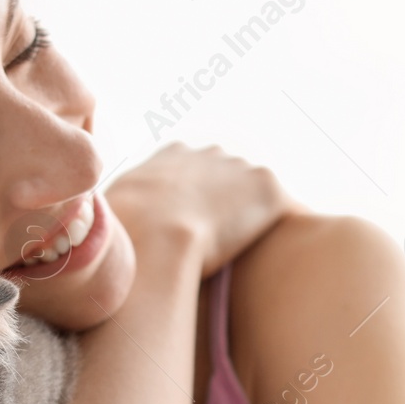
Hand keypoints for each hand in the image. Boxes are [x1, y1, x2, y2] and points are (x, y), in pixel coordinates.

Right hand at [105, 143, 300, 277]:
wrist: (150, 236)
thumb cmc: (122, 236)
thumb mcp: (110, 219)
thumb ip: (122, 219)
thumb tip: (101, 244)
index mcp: (171, 155)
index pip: (194, 172)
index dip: (199, 202)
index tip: (201, 228)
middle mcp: (207, 152)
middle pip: (231, 177)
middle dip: (233, 205)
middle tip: (236, 243)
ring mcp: (239, 166)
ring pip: (259, 192)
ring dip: (262, 217)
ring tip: (272, 250)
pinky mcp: (266, 185)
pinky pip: (289, 206)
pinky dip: (294, 224)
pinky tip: (303, 250)